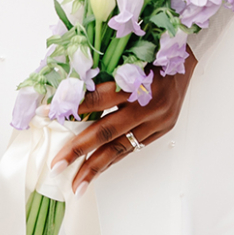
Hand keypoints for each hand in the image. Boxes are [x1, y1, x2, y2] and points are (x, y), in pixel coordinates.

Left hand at [55, 52, 196, 186]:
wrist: (187, 56)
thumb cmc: (153, 50)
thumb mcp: (126, 56)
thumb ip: (102, 74)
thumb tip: (67, 91)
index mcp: (137, 81)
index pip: (97, 98)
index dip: (71, 107)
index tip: (46, 113)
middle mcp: (147, 105)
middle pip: (107, 131)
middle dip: (78, 150)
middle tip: (58, 164)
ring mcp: (156, 121)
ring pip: (121, 147)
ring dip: (96, 167)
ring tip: (77, 184)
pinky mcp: (161, 130)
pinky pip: (133, 148)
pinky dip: (113, 160)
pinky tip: (98, 171)